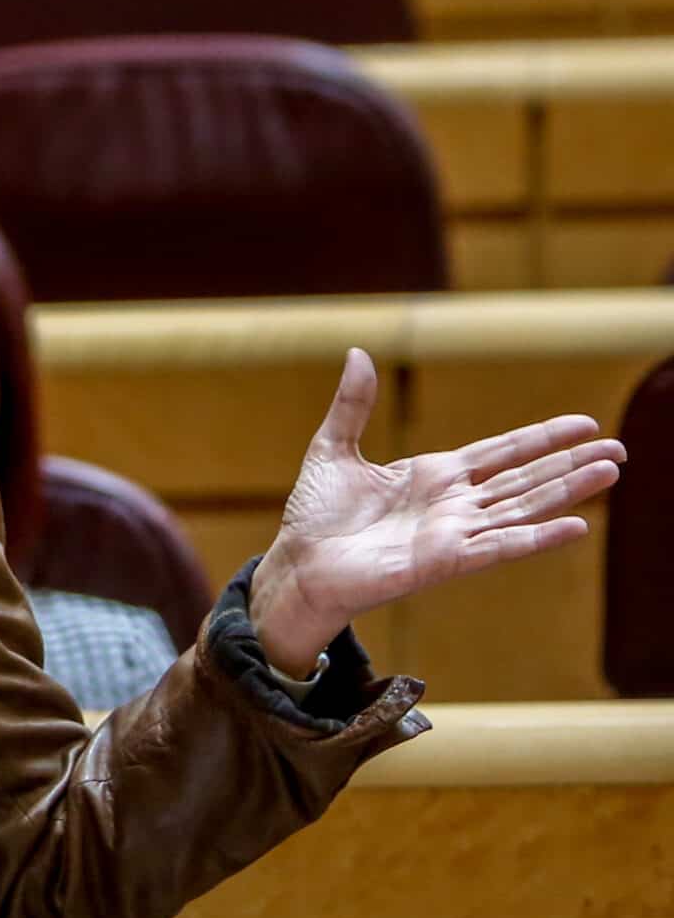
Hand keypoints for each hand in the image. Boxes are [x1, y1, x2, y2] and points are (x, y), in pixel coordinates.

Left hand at [250, 348, 625, 676]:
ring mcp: (454, 533)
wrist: (298, 564)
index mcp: (434, 475)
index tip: (584, 424)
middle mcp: (454, 504)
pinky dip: (537, 537)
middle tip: (620, 449)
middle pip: (525, 479)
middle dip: (571, 464)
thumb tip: (358, 353)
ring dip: (567, 491)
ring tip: (611, 471)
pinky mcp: (446, 561)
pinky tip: (576, 526)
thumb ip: (353, 405)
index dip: (541, 438)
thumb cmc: (316, 515)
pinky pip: (500, 547)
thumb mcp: (333, 448)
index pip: (501, 452)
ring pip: (523, 508)